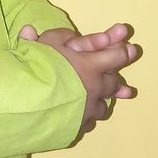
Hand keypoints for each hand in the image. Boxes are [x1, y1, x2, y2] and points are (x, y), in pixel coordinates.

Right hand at [18, 22, 140, 135]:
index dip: (124, 52)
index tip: (131, 50)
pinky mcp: (77, 127)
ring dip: (101, 102)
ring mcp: (87, 111)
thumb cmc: (37, 67)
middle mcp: (94, 89)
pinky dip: (86, 118)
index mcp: (90, 66)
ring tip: (95, 101)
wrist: (27, 102)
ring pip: (103, 108)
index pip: (116, 57)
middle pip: (113, 85)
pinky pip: (88, 123)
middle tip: (122, 83)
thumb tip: (31, 29)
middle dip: (116, 81)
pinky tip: (79, 116)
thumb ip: (52, 37)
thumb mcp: (44, 44)